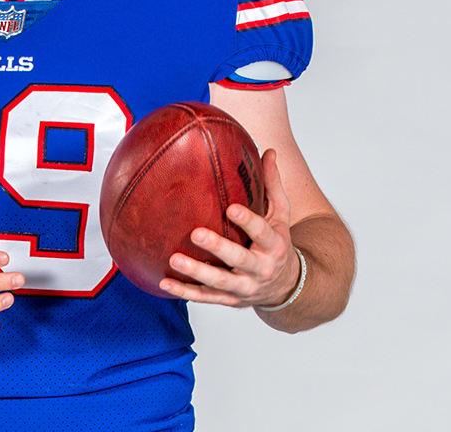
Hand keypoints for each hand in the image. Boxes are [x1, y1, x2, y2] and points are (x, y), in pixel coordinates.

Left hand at [160, 149, 299, 307]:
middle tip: (196, 233)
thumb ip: (272, 184)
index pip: (262, 232)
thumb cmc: (277, 243)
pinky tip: (165, 283)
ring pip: (220, 282)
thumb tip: (267, 150)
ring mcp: (245, 287)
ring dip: (196, 273)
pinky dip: (185, 292)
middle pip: (240, 260)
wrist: (285, 286)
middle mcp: (261, 268)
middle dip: (219, 248)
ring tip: (174, 259)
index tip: (231, 208)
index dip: (248, 221)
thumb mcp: (281, 215)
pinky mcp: (230, 300)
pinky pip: (206, 298)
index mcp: (274, 245)